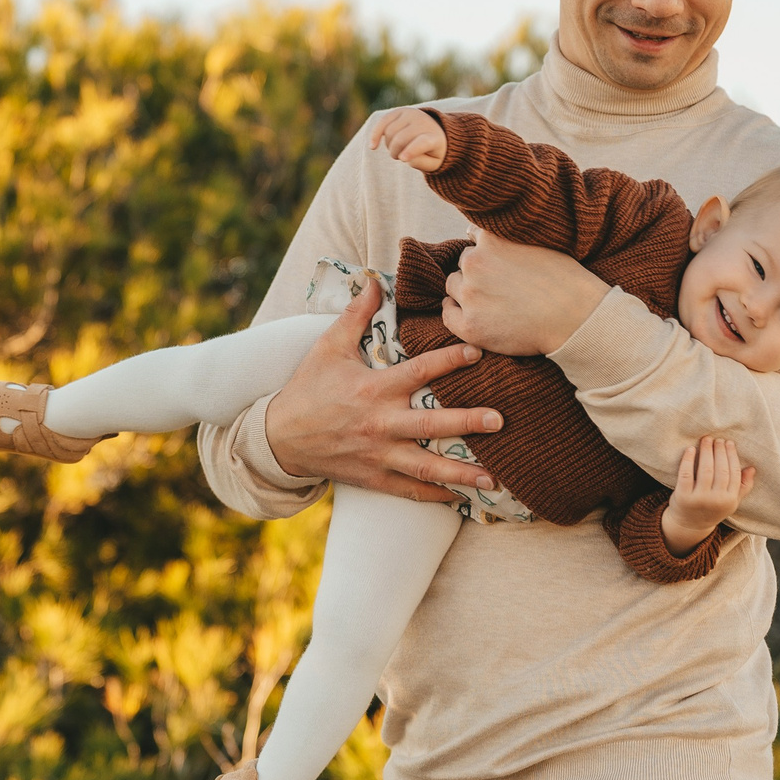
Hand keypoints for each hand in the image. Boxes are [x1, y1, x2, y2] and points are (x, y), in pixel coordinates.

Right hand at [262, 274, 504, 501]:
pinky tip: (465, 498)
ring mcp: (379, 455)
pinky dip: (438, 496)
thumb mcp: (328, 348)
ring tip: (494, 478)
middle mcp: (380, 424)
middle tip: (499, 420)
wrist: (280, 438)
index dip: (449, 360)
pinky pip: (411, 490)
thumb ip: (356, 315)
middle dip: (467, 422)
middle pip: (430, 424)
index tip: (477, 352)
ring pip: (426, 466)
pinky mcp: (375, 478)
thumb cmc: (308, 389)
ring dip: (462, 472)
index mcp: (373, 389)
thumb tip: (374, 280)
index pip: (419, 371)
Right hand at [369, 108, 447, 172]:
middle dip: (395, 153)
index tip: (403, 158)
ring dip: (389, 146)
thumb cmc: (431, 151)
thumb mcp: (433, 163)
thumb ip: (420, 163)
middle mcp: (423, 122)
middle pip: (400, 139)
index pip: (422, 142)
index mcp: (434, 137)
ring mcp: (410, 114)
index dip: (412, 150)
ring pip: (390, 132)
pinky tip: (373, 147)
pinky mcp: (399, 111)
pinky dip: (375, 134)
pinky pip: (383, 122)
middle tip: (399, 158)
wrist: (434, 130)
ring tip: (397, 149)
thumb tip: (403, 156)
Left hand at [440, 234, 611, 356]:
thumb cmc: (565, 280)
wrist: (576, 318)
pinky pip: (448, 315)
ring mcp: (470, 294)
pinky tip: (470, 315)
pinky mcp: (470, 325)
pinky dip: (455, 313)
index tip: (497, 261)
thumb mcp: (539, 242)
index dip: (485, 249)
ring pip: (454, 286)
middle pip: (464, 262)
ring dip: (465, 291)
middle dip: (477, 271)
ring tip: (490, 301)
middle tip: (499, 285)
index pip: (473, 235)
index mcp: (492, 237)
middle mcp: (475, 262)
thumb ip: (509, 238)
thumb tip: (480, 233)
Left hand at [660, 436, 755, 554]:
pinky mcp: (683, 496)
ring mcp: (699, 499)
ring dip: (706, 451)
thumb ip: (743, 487)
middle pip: (720, 469)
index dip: (731, 456)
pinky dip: (688, 460)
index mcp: (730, 500)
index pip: (734, 473)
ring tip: (706, 439)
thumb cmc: (712, 509)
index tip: (729, 443)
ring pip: (705, 470)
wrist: (689, 525)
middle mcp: (716, 500)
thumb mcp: (730, 502)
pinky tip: (690, 449)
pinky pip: (686, 474)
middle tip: (717, 439)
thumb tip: (752, 468)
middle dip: (719, 451)